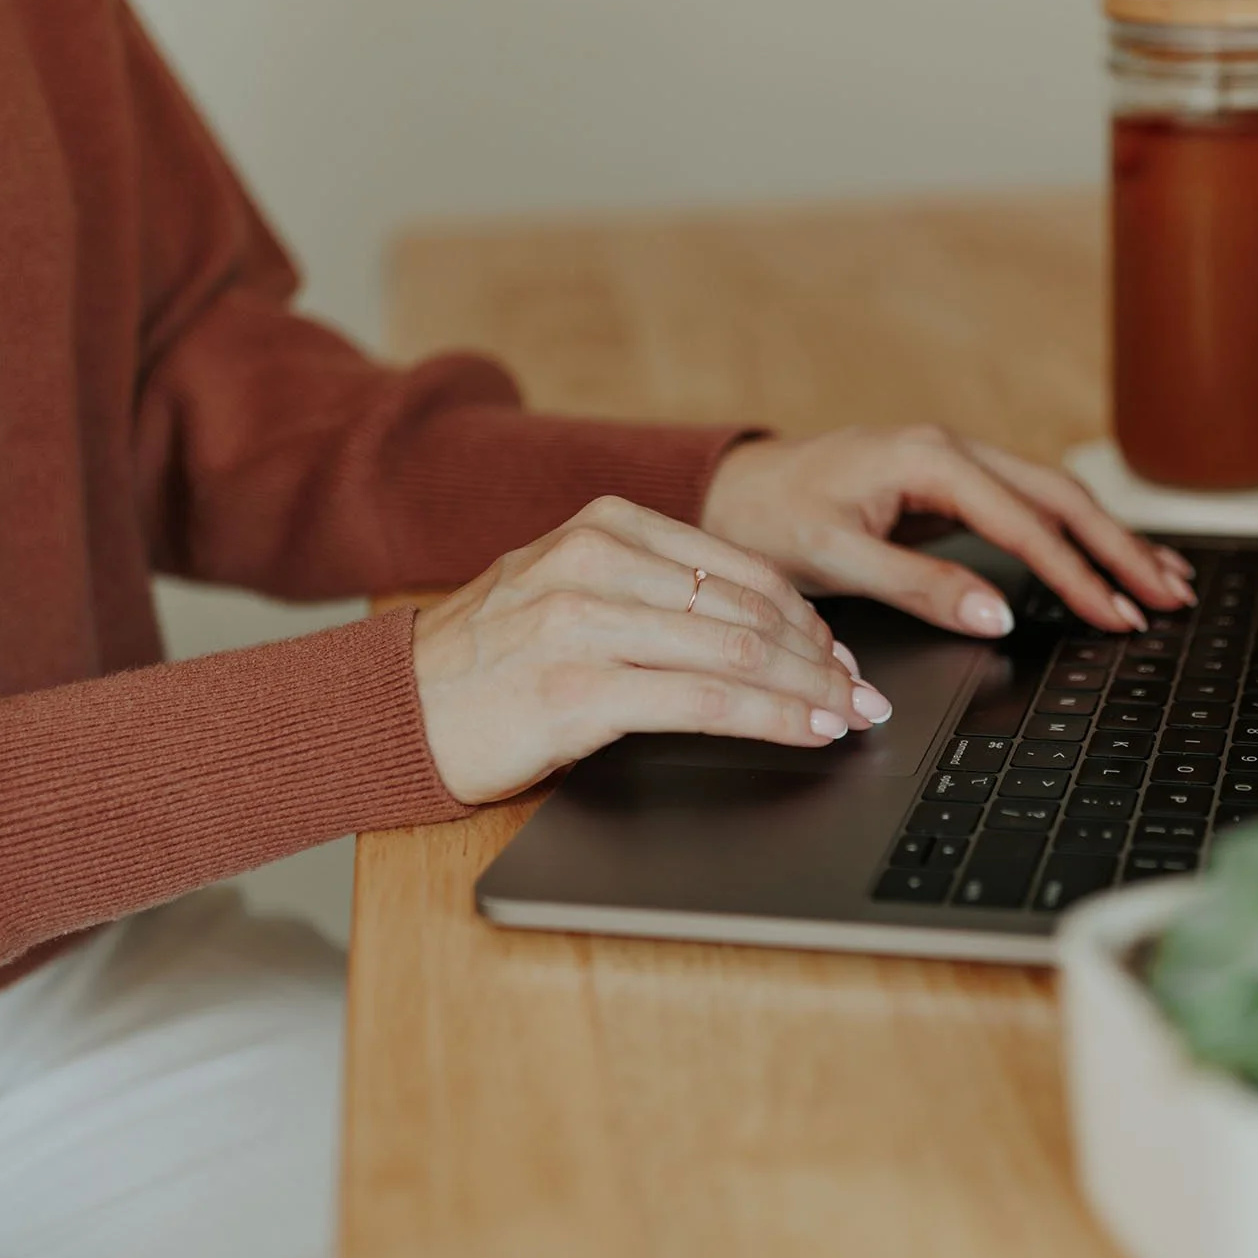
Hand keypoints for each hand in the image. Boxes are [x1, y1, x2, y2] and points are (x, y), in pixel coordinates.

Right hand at [411, 496, 889, 804]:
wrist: (392, 713)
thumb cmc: (486, 664)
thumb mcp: (565, 590)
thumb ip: (651, 591)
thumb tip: (759, 629)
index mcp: (604, 527)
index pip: (738, 567)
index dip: (805, 615)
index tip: (842, 653)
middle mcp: (597, 562)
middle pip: (749, 609)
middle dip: (822, 656)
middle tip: (864, 691)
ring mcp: (586, 622)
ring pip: (739, 652)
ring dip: (811, 689)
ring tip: (850, 714)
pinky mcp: (579, 689)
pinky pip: (706, 702)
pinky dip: (773, 718)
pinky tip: (807, 731)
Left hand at [700, 426, 1196, 636]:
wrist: (732, 491)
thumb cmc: (770, 520)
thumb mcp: (834, 560)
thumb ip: (920, 587)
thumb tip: (999, 615)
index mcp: (927, 461)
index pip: (1025, 523)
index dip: (1078, 573)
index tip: (1116, 614)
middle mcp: (952, 450)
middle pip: (1060, 498)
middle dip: (1121, 550)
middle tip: (1170, 598)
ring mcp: (956, 464)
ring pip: (1055, 498)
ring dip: (1111, 540)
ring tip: (1166, 581)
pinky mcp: (953, 486)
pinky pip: (1030, 508)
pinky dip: (1077, 535)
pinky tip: (1109, 559)